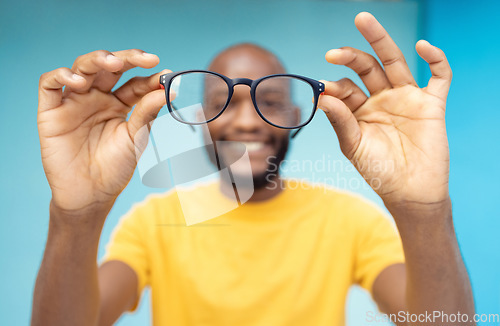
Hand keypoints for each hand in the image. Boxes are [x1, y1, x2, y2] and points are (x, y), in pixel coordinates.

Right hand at [38, 49, 168, 211]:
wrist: (91, 195)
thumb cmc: (115, 168)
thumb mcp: (135, 139)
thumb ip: (148, 114)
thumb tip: (168, 90)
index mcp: (118, 104)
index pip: (134, 83)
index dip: (149, 77)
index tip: (166, 76)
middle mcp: (96, 98)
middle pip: (109, 67)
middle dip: (127, 58)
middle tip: (146, 58)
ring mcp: (73, 102)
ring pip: (81, 68)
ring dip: (96, 60)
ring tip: (113, 63)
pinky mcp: (51, 111)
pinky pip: (49, 84)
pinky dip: (61, 75)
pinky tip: (79, 81)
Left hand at [319, 12, 451, 208]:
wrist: (409, 192)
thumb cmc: (378, 171)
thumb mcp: (354, 146)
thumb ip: (340, 121)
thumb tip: (321, 96)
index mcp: (361, 110)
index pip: (346, 88)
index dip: (334, 86)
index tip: (323, 88)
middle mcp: (382, 99)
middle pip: (367, 67)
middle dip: (351, 55)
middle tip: (333, 52)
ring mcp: (407, 99)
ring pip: (395, 62)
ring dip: (381, 40)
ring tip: (364, 21)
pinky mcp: (431, 104)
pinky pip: (439, 76)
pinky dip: (435, 59)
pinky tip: (422, 46)